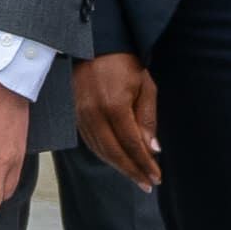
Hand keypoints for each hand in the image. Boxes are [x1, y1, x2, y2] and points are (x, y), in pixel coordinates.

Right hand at [71, 53, 160, 187]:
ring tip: (135, 177)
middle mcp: (94, 114)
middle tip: (147, 184)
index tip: (156, 177)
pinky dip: (104, 154)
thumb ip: (148, 119)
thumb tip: (153, 149)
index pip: (131, 144)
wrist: (94, 45)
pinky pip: (89, 142)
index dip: (144, 164)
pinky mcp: (74, 115)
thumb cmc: (124, 63)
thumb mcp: (145, 86)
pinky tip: (116, 160)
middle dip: (132, 171)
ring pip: (100, 150)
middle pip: (114, 153)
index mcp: (114, 106)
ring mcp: (81, 115)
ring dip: (118, 166)